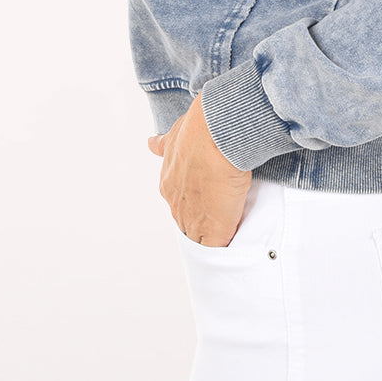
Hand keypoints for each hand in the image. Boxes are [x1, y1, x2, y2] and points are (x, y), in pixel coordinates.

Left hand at [148, 91, 252, 245]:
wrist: (215, 135)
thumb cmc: (199, 130)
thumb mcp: (174, 135)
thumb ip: (164, 145)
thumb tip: (152, 143)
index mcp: (168, 183)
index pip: (177, 202)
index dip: (190, 203)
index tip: (202, 201)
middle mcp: (176, 203)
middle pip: (185, 221)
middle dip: (197, 221)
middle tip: (212, 218)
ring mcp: (193, 219)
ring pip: (198, 236)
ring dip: (208, 236)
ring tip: (220, 238)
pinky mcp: (214, 230)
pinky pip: (216, 248)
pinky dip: (223, 249)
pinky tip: (230, 250)